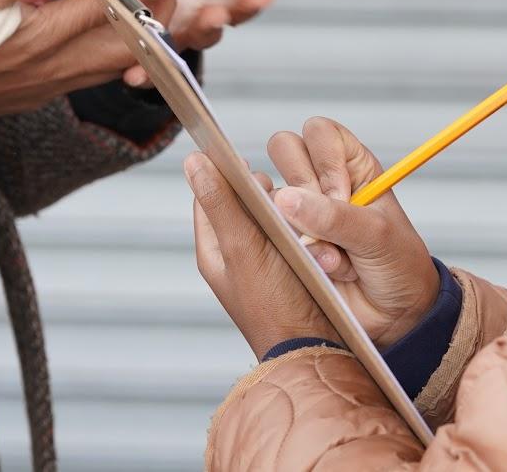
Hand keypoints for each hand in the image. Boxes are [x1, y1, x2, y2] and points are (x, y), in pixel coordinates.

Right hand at [0, 0, 204, 122]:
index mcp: (41, 36)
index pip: (116, 2)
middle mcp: (57, 64)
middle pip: (133, 33)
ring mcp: (53, 81)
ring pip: (121, 55)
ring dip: (151, 25)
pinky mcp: (44, 89)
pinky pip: (98, 69)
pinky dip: (124, 47)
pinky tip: (128, 30)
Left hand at [131, 0, 314, 87]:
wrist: (135, 13)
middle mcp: (210, 5)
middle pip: (235, 4)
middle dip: (250, 1)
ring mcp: (185, 30)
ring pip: (202, 32)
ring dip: (210, 28)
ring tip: (211, 21)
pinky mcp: (155, 51)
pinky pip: (150, 63)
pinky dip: (146, 71)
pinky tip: (136, 74)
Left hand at [186, 151, 332, 356]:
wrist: (314, 347)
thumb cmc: (276, 304)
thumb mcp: (243, 248)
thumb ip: (220, 203)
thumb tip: (193, 160)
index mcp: (214, 251)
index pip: (209, 196)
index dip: (224, 175)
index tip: (246, 165)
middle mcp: (235, 255)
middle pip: (241, 202)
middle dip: (260, 192)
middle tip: (278, 198)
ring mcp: (263, 261)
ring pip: (269, 215)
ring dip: (284, 209)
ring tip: (296, 220)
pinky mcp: (289, 266)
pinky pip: (291, 232)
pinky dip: (299, 225)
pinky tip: (312, 232)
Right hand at [266, 118, 439, 347]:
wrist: (397, 315)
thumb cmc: (399, 264)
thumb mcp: (376, 235)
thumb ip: (334, 216)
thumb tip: (284, 199)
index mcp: (353, 165)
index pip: (319, 131)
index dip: (324, 158)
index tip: (342, 193)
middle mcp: (324, 182)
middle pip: (284, 149)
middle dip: (304, 186)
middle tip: (331, 218)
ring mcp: (303, 211)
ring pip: (273, 194)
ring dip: (304, 227)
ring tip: (337, 254)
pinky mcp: (290, 242)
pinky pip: (273, 234)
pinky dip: (302, 254)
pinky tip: (330, 269)